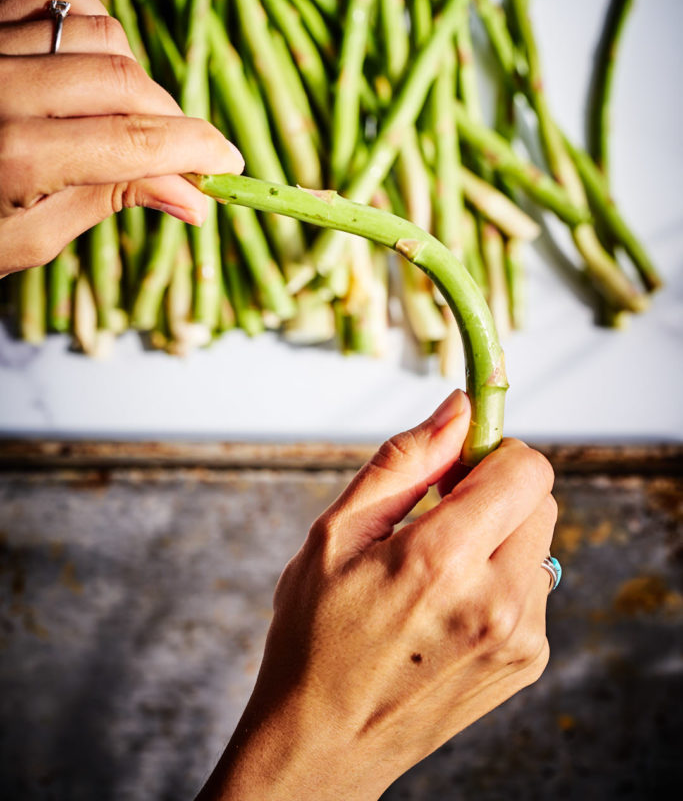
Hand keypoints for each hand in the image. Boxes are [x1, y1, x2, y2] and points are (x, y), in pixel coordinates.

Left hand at [0, 0, 242, 277]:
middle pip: (124, 81)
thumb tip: (193, 198)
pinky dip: (95, 20)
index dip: (195, 150)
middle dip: (171, 120)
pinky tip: (95, 60)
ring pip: (101, 31)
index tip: (229, 165)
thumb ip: (109, 204)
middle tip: (182, 156)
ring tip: (128, 117)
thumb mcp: (26, 239)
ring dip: (134, 77)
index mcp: (12, 158)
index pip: (133, 142)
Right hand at [198, 390, 556, 800]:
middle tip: (437, 513)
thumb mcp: (336, 535)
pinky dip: (500, 579)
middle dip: (495, 490)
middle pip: (540, 498)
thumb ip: (404, 462)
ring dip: (497, 536)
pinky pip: (532, 586)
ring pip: (537, 541)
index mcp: (442, 561)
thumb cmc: (315, 637)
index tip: (455, 460)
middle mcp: (497, 602)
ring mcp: (520, 639)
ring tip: (435, 569)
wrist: (324, 744)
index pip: (526, 468)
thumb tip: (459, 409)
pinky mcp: (527, 662)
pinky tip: (449, 605)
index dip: (491, 451)